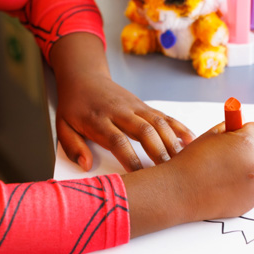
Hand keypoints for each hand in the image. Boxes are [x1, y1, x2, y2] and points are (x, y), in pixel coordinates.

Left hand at [49, 33, 194, 172]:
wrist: (84, 76)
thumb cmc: (74, 107)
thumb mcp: (63, 126)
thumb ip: (73, 147)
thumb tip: (86, 165)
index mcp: (98, 120)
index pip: (117, 140)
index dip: (130, 159)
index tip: (140, 177)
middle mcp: (119, 111)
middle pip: (144, 131)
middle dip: (159, 152)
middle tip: (171, 173)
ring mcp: (133, 106)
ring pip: (157, 122)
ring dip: (172, 141)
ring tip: (184, 162)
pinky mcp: (142, 104)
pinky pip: (163, 115)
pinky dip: (178, 127)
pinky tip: (191, 141)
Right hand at [123, 120, 253, 236]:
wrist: (182, 190)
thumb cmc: (193, 160)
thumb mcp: (211, 136)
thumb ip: (230, 130)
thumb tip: (241, 127)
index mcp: (247, 143)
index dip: (251, 131)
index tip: (242, 134)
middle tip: (251, 152)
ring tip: (234, 172)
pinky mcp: (252, 202)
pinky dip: (247, 186)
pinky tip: (227, 185)